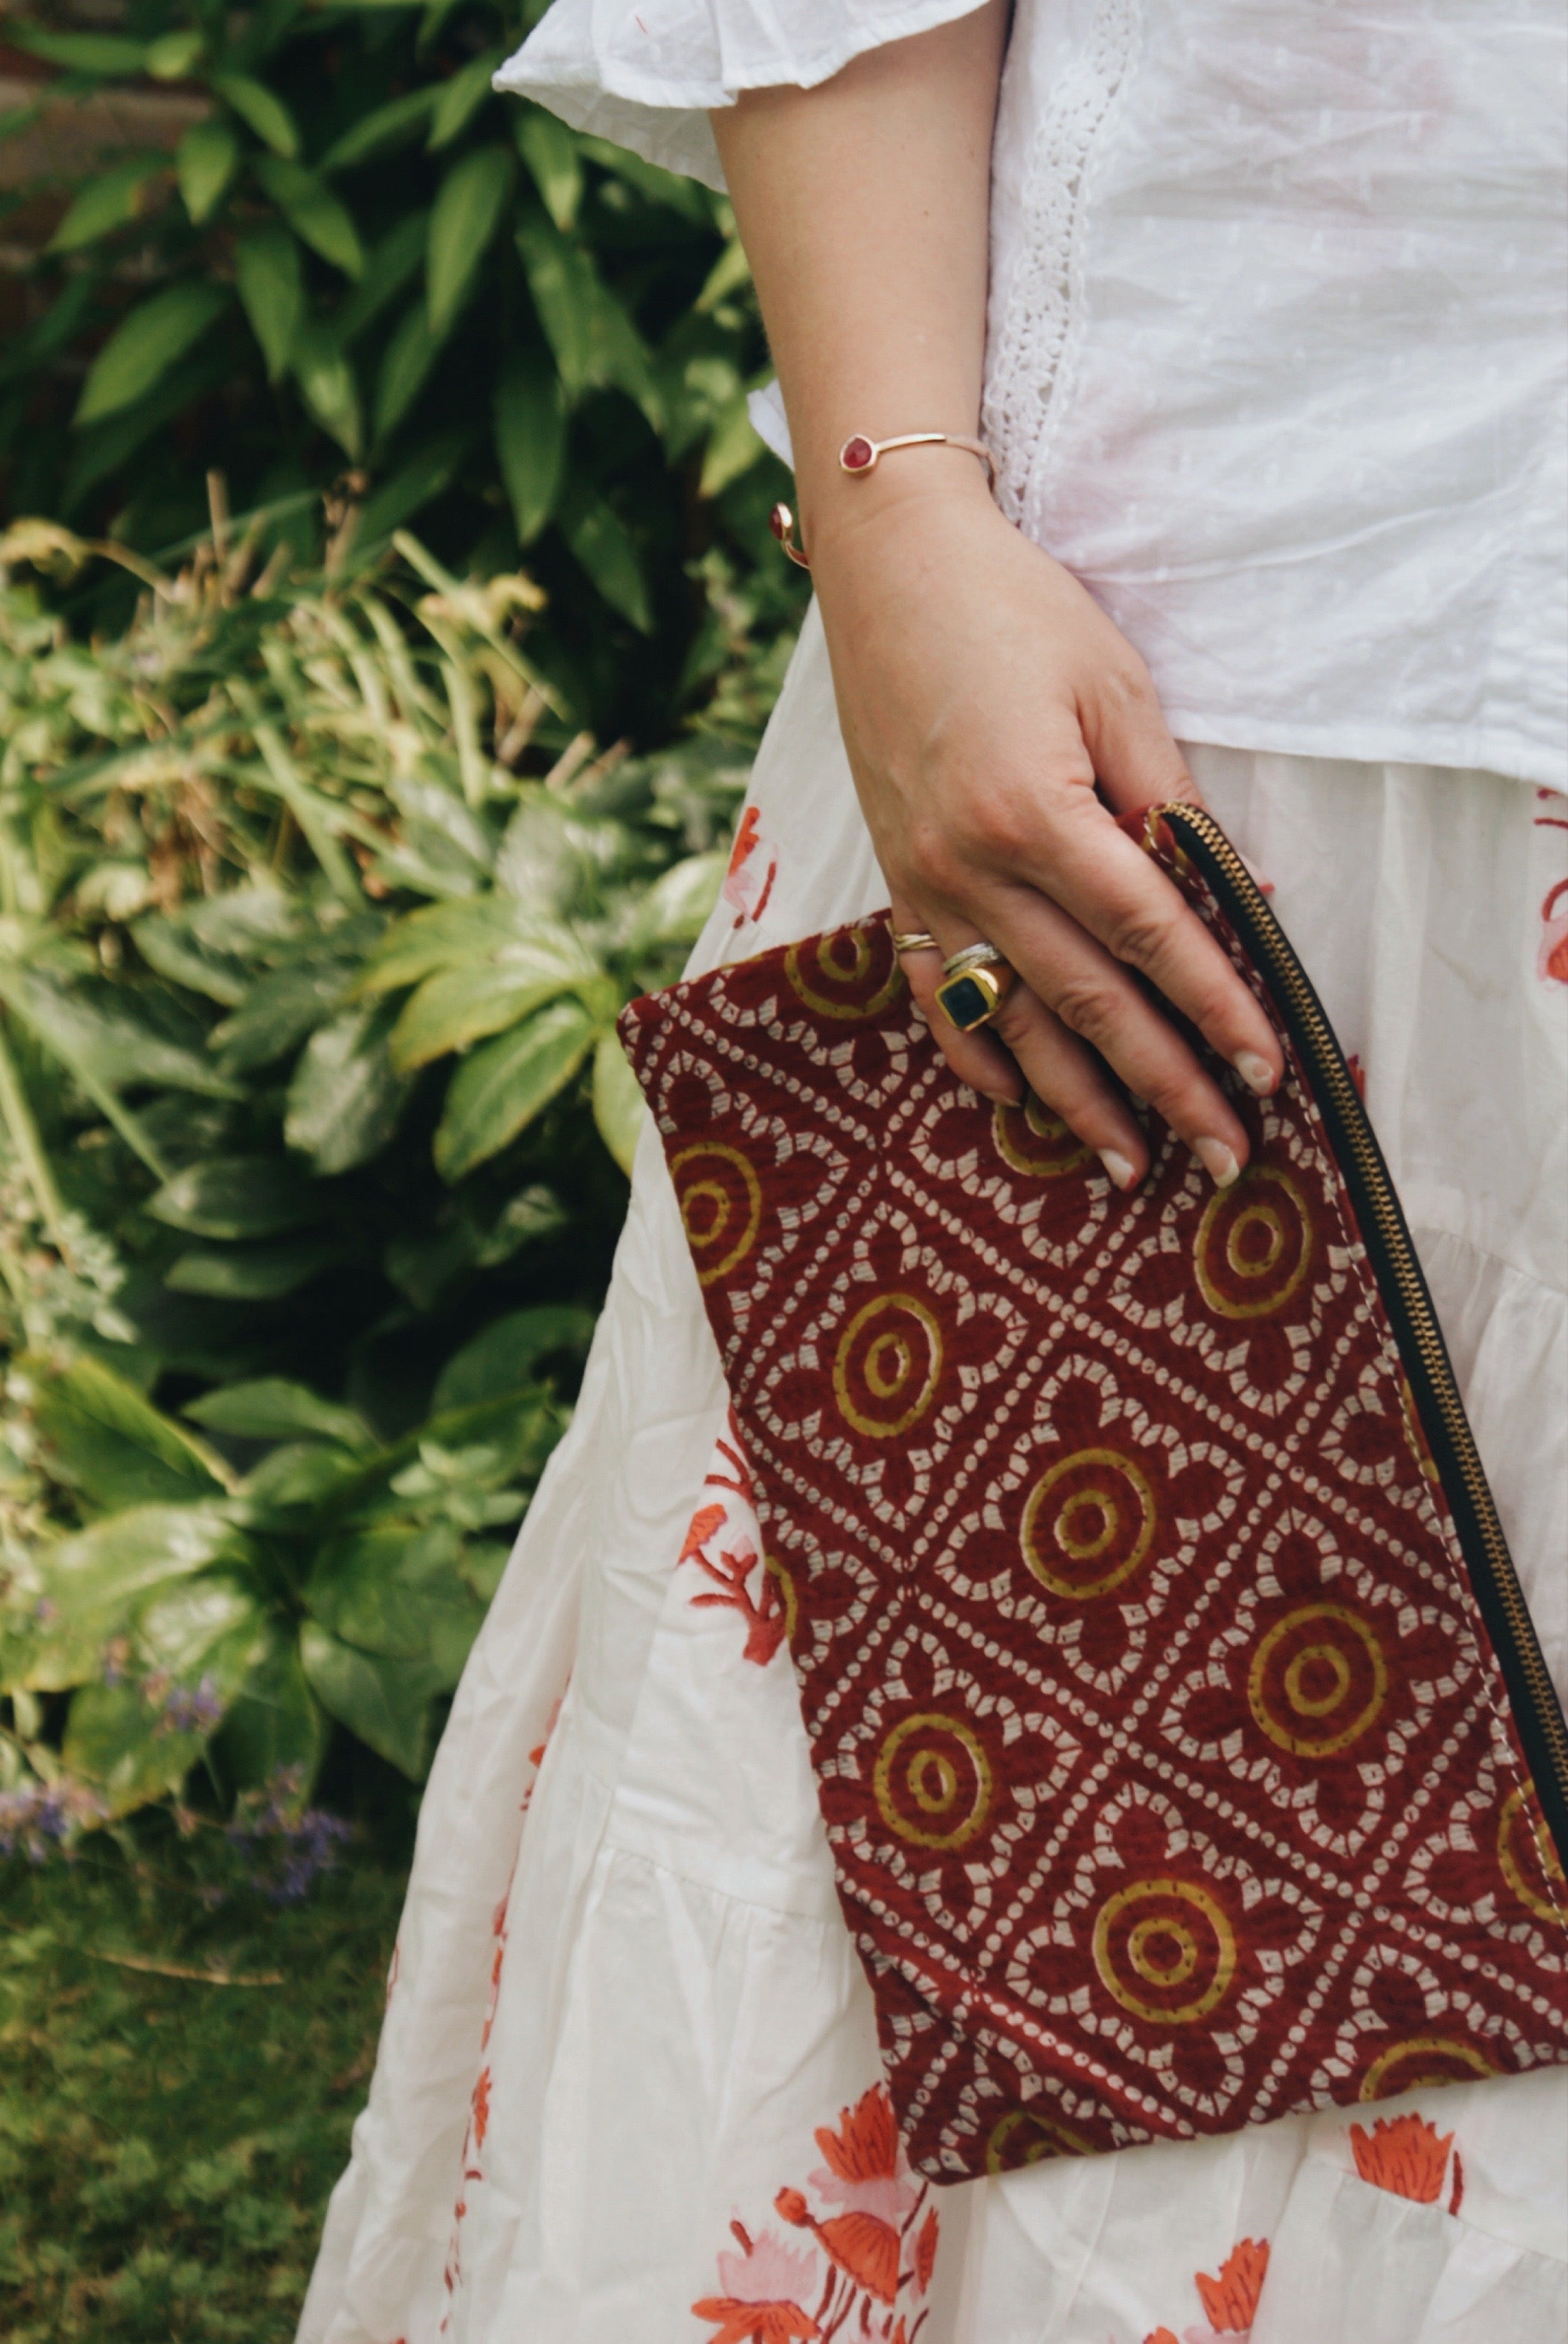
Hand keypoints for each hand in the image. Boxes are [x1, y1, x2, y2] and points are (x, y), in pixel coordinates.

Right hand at [809, 469, 1282, 1189]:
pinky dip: (976, 1052)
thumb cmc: (1014, 612)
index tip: (1266, 1067)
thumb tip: (1231, 894)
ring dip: (1076, 1100)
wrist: (890, 568)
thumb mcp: (1115, 689)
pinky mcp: (898, 883)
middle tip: (1220, 1156)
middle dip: (1163, 1086)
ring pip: (1013, 1018)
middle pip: (1088, 1001)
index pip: (1150, 935)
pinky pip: (937, 993)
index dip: (1215, 1006)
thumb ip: (1166, 800)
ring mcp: (925, 884)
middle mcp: (972, 866)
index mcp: (1035, 811)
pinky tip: (1018, 1100)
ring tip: (1129, 1164)